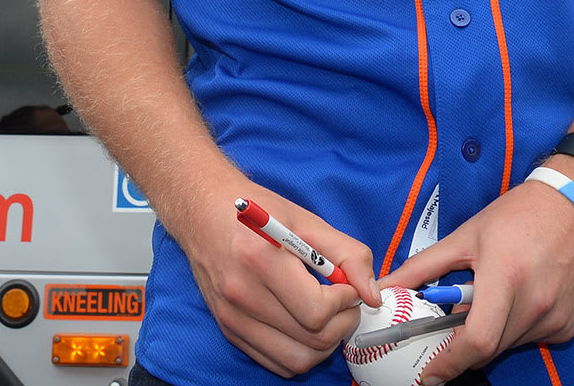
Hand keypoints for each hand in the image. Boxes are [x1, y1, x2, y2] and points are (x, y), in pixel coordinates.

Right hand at [176, 188, 376, 376]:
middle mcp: (242, 295)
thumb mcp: (306, 220)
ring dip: (324, 344)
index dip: (344, 302)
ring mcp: (233, 317)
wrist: (202, 211)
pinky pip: (276, 362)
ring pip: (296, 361)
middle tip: (343, 301)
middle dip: (342, 324)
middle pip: (312, 341)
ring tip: (326, 315)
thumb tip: (371, 293)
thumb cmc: (254, 210)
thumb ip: (347, 254)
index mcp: (261, 260)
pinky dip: (299, 352)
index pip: (317, 311)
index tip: (346, 286)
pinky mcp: (229, 330)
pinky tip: (303, 324)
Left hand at [381, 169, 573, 380]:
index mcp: (504, 276)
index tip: (430, 374)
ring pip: (509, 345)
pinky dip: (516, 327)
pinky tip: (520, 296)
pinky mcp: (569, 324)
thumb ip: (422, 267)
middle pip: (490, 348)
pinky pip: (532, 338)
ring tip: (494, 295)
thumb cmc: (520, 215)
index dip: (449, 363)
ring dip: (492, 333)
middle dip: (466, 344)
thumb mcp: (466, 235)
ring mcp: (555, 317)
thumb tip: (386, 286)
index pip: (476, 339)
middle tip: (457, 320)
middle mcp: (534, 302)